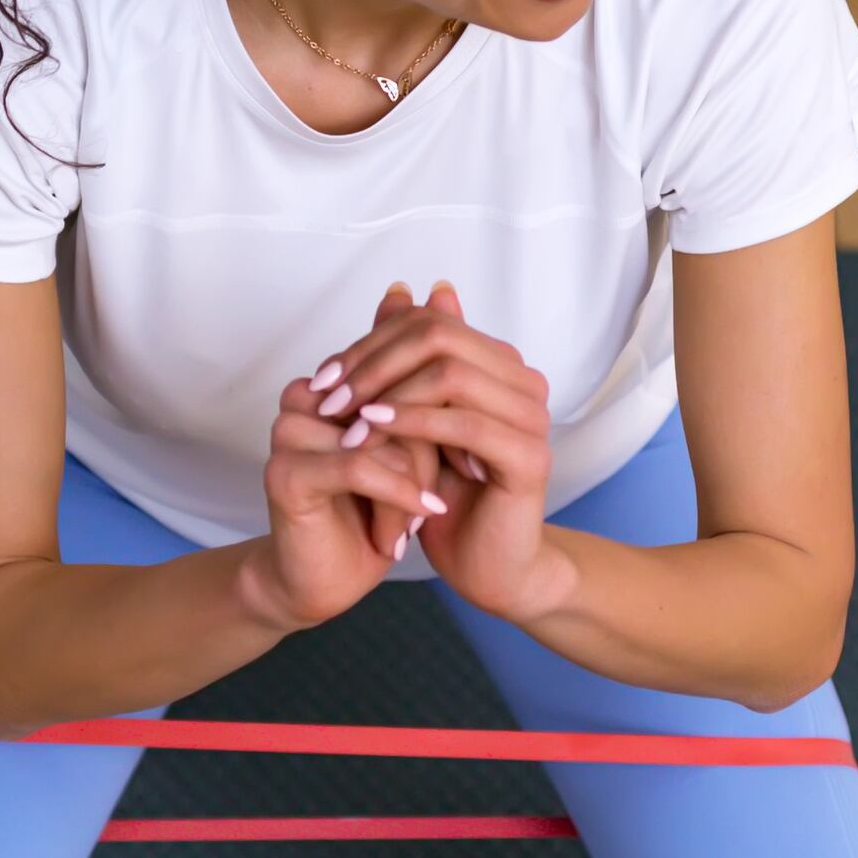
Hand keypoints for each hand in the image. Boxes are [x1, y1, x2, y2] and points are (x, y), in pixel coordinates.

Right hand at [248, 347, 454, 632]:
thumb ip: (421, 404)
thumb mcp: (410, 453)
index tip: (463, 454)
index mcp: (327, 384)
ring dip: (414, 480)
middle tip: (446, 489)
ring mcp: (287, 434)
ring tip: (425, 512)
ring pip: (381, 436)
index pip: (399, 374)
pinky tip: (428, 512)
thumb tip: (454, 332)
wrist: (328, 580)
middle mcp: (301, 400)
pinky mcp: (285, 473)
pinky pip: (359, 468)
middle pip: (391, 402)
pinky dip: (400, 494)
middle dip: (429, 451)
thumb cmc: (371, 515)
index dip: (436, 420)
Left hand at [307, 281, 569, 625]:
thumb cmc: (451, 495)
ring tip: (344, 419)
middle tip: (328, 395)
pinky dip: (412, 422)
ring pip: (450, 374)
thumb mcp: (416, 421)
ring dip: (387, 393)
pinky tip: (372, 432)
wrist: (488, 565)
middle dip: (374, 362)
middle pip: (440, 337)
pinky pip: (463, 424)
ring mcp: (532, 417)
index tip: (325, 376)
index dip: (372, 342)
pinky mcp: (529, 457)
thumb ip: (409, 363)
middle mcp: (525, 382)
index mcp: (502, 366)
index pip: (432, 322)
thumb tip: (398, 291)